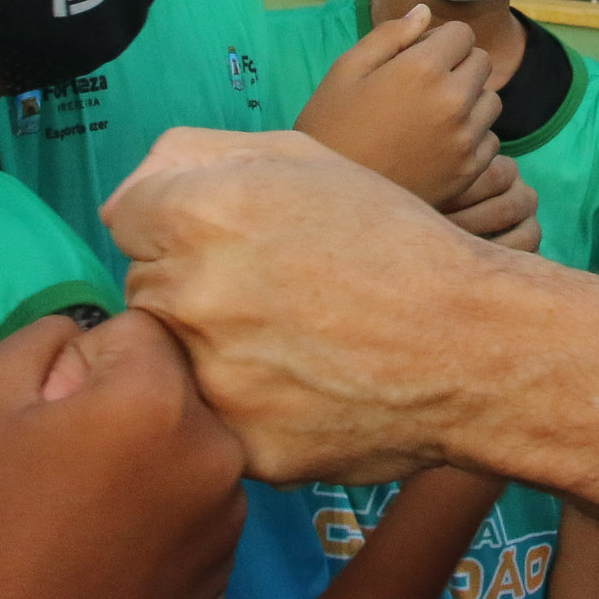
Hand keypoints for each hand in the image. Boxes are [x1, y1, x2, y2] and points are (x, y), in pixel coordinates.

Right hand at [0, 310, 245, 598]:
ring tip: (85, 513)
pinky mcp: (228, 560)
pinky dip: (162, 507)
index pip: (138, 327)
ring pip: (187, 441)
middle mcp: (215, 446)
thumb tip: (85, 331)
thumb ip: (42, 336)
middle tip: (63, 465)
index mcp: (157, 397)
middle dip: (123, 403)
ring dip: (147, 455)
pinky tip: (110, 549)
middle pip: (171, 385)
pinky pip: (196, 498)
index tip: (50, 412)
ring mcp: (230, 510)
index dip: (85, 360)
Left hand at [107, 128, 529, 482]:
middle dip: (190, 282)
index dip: (174, 220)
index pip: (126, 216)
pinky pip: (214, 417)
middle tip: (270, 290)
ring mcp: (208, 377)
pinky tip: (304, 389)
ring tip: (291, 341)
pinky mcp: (236, 443)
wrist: (473, 345)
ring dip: (211, 346)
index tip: (221, 236)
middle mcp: (188, 294)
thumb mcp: (306, 159)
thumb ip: (204, 155)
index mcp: (198, 213)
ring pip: (172, 355)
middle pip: (146, 284)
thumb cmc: (393, 240)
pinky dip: (247, 405)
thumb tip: (144, 182)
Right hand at [294, 5, 499, 203]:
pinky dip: (472, 136)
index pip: (462, 33)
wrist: (331, 199)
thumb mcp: (346, 70)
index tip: (417, 56)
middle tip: (423, 84)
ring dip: (470, 100)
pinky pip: (490, 139)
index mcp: (423, 69)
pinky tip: (438, 143)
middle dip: (458, 65)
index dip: (439, 40)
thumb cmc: (330, 127)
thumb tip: (424, 12)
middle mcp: (453, 100)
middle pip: (482, 63)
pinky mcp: (469, 170)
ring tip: (432, 114)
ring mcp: (465, 138)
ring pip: (491, 101)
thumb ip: (390, 35)